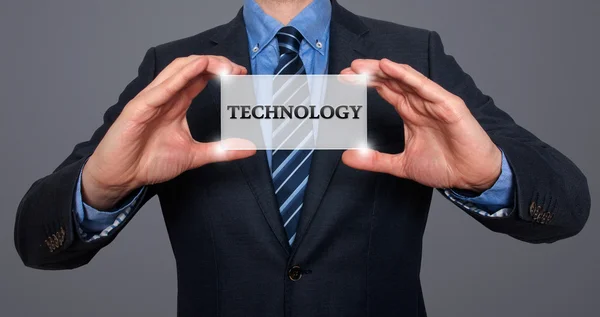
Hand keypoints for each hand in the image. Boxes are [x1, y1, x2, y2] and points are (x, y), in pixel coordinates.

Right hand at [82, 55, 254, 208]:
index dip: (221, 72)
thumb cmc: (149, 162)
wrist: (122, 176)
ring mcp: (151, 99)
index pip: (200, 77)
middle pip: (191, 67)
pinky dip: (180, 76)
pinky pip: (161, 88)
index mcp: (176, 103)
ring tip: (224, 67)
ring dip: (202, 64)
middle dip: (217, 64)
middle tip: (238, 70)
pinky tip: (197, 69)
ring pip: (177, 70)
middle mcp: (165, 96)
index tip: (242, 75)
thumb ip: (221, 151)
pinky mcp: (139, 108)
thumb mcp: (194, 156)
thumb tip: (248, 149)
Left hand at [340, 59, 501, 192]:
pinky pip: (425, 87)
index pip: (385, 90)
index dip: (365, 84)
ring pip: (406, 79)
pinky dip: (407, 76)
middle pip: (392, 81)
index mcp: (411, 112)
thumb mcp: (401, 164)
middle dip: (369, 74)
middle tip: (348, 70)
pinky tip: (389, 68)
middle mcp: (421, 103)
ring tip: (363, 66)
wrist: (471, 177)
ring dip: (384, 71)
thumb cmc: (445, 166)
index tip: (344, 81)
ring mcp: (434, 102)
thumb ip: (374, 160)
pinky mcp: (448, 105)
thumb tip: (348, 157)